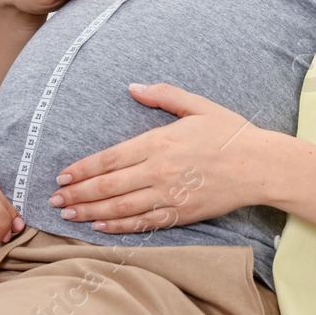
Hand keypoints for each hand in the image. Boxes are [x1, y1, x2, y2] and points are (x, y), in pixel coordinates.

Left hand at [47, 83, 272, 233]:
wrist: (260, 165)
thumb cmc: (229, 132)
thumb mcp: (196, 105)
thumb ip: (163, 96)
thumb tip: (134, 87)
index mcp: (158, 142)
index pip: (110, 159)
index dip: (83, 169)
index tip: (63, 176)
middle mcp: (158, 171)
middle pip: (109, 187)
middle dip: (79, 194)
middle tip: (55, 200)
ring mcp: (169, 195)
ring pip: (120, 208)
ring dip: (91, 212)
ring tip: (69, 215)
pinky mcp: (181, 214)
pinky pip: (143, 223)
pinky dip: (119, 227)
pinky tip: (100, 227)